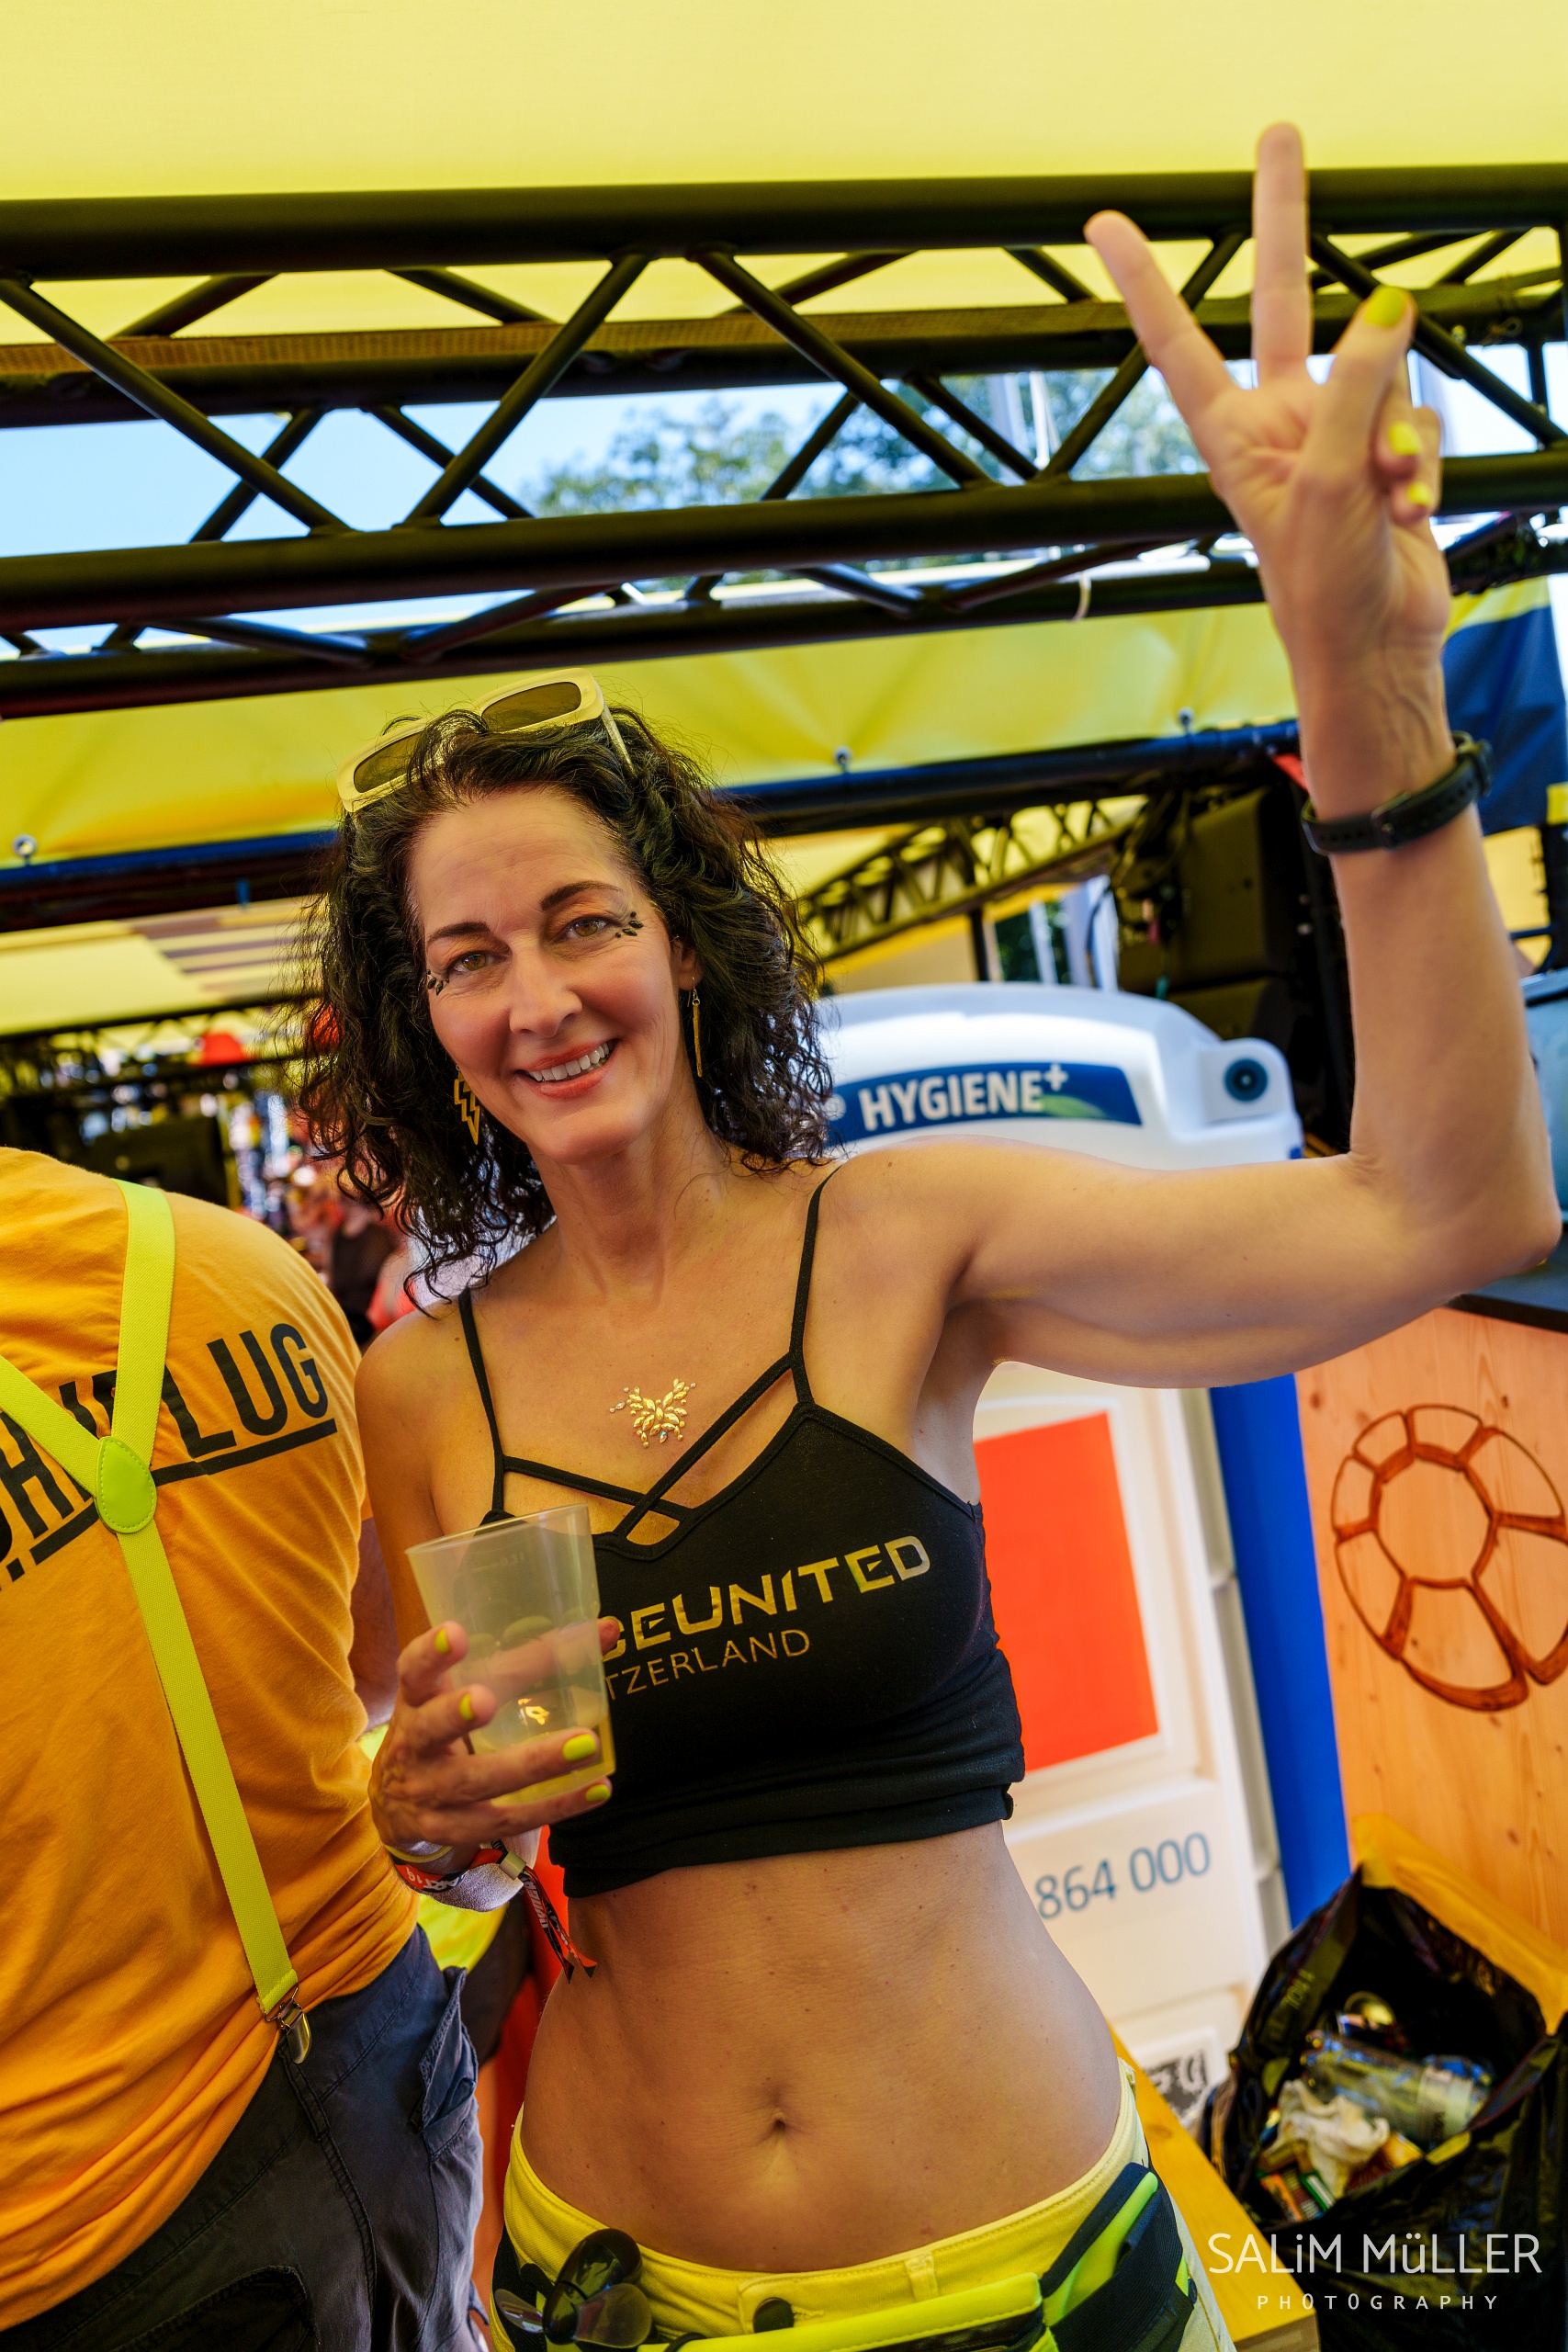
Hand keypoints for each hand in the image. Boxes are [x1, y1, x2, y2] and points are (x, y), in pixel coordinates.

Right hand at [370, 1616, 617, 1861]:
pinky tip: (596, 1789)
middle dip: (455, 1715)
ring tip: (585, 1744)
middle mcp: (413, 1746)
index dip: (431, 1654)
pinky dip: (555, 1806)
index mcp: (416, 1700)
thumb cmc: (446, 1728)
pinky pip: (507, 1820)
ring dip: (532, 1764)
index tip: (456, 1633)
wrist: (399, 1804)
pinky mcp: (454, 1830)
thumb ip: (528, 1660)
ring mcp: (429, 1794)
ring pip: (476, 1781)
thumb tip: (607, 1631)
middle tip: (485, 1700)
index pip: (414, 1672)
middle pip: (431, 1731)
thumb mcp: (466, 1690)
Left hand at [1085, 124, 1451, 799]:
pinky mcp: (1387, 453)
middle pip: (1286, 299)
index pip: (1180, 340)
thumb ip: (1355, 385)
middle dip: (1288, 218)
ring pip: (1383, 374)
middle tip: (1279, 136)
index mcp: (1232, 434)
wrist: (1376, 651)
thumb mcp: (1329, 477)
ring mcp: (1337, 433)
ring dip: (1394, 435)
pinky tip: (1408, 511)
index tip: (1107, 225)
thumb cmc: (1323, 587)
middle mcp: (1281, 421)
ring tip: (1382, 499)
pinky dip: (1422, 464)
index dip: (1146, 281)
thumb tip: (1388, 309)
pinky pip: (1418, 421)